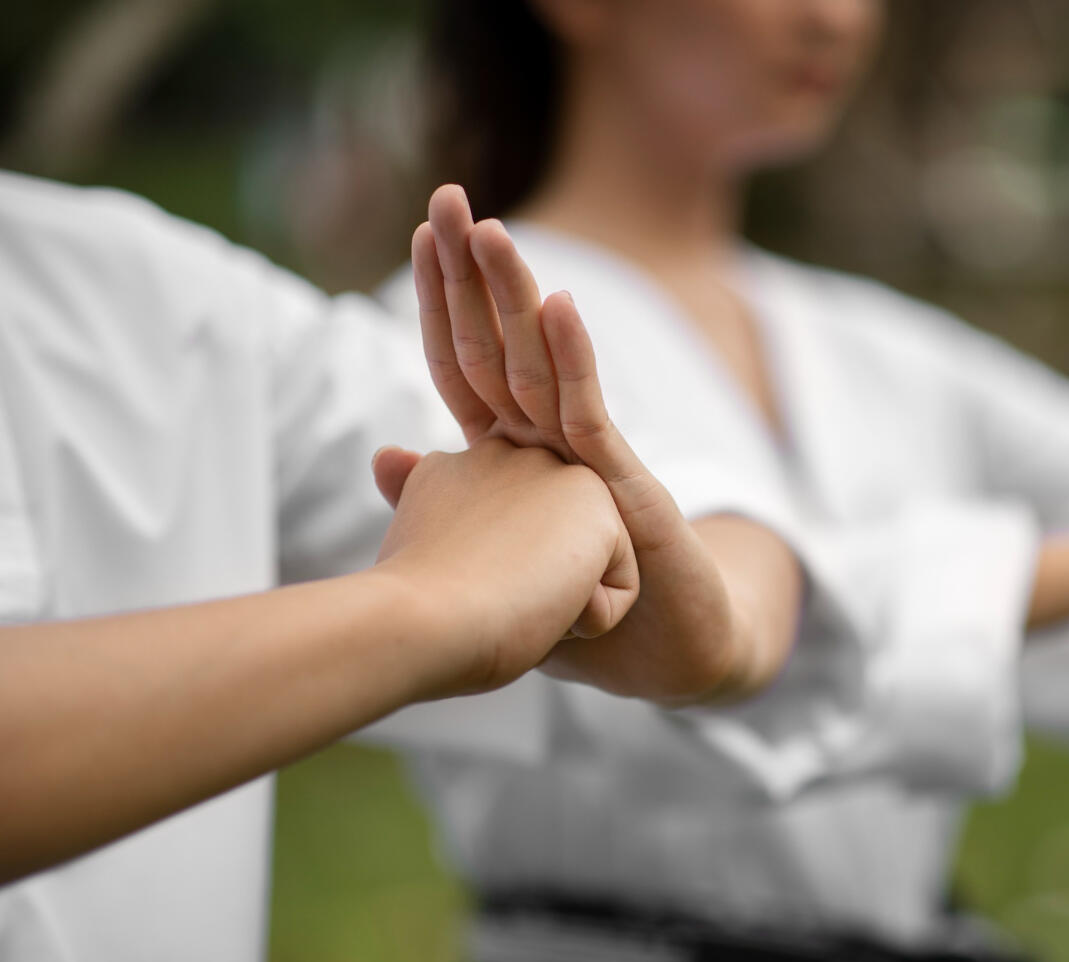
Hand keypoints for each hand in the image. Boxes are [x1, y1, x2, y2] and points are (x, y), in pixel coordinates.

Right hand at [369, 439, 637, 698]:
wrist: (421, 621)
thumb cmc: (410, 603)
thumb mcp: (410, 539)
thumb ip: (420, 502)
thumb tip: (390, 456)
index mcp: (461, 465)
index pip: (510, 538)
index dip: (488, 581)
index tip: (451, 587)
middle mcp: (511, 454)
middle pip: (550, 553)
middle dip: (526, 587)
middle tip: (481, 596)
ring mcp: (556, 474)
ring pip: (584, 569)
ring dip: (557, 602)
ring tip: (511, 600)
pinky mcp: (598, 509)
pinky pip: (618, 590)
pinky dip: (590, 619)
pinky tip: (546, 606)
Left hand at [396, 184, 776, 704]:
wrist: (674, 652)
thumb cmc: (588, 604)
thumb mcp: (502, 551)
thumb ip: (450, 499)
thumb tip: (387, 454)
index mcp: (516, 455)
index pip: (467, 365)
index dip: (442, 302)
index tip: (417, 235)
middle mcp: (551, 444)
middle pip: (501, 345)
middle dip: (472, 272)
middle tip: (446, 194)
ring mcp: (589, 461)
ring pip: (544, 366)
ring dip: (515, 297)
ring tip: (490, 230)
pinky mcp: (625, 488)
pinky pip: (591, 415)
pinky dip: (572, 361)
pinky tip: (557, 306)